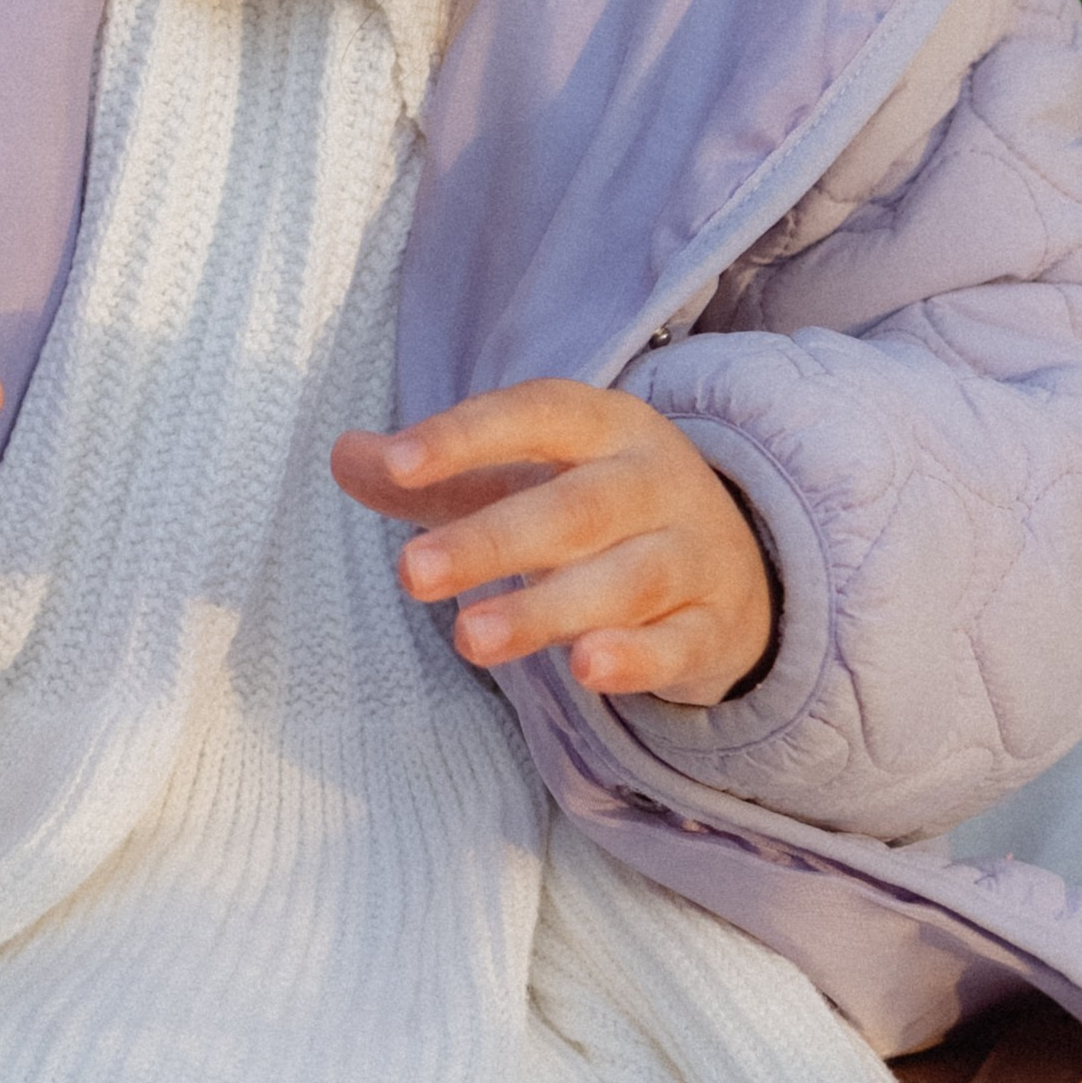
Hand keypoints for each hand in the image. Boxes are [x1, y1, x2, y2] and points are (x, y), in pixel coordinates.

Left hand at [330, 379, 774, 702]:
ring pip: (625, 579)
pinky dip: (637, 658)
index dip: (469, 435)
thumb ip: (439, 476)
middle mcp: (654, 481)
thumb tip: (344, 455)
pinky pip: (679, 643)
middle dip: (491, 541)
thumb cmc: (599, 511)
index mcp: (605, 428)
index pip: (539, 413)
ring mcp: (693, 554)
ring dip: (546, 609)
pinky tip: (586, 669)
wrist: (738, 562)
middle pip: (574, 508)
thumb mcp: (525, 479)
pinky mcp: (712, 627)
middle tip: (411, 574)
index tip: (398, 463)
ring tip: (469, 639)